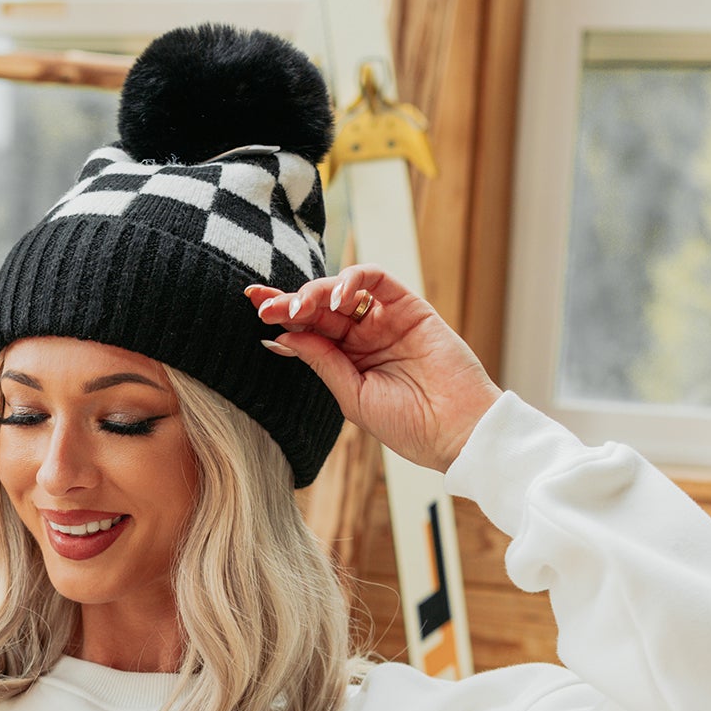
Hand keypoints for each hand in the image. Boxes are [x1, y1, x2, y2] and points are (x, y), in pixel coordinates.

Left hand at [244, 266, 500, 473]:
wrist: (454, 430)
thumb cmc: (408, 425)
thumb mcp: (352, 396)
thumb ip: (322, 361)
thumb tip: (282, 336)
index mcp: (349, 362)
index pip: (309, 332)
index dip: (283, 318)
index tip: (256, 310)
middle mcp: (365, 337)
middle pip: (319, 308)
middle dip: (288, 301)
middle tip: (262, 304)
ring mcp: (386, 320)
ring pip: (342, 291)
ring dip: (314, 293)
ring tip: (296, 307)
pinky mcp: (409, 306)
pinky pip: (375, 280)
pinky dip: (351, 282)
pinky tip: (334, 301)